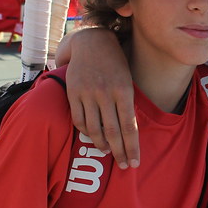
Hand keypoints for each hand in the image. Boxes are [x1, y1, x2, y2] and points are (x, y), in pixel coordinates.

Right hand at [64, 29, 139, 167]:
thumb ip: (127, 104)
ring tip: (108, 152)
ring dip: (102, 145)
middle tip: (123, 166)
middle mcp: (106, 93)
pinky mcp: (73, 93)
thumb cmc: (115, 64)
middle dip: (119, 152)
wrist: (92, 42)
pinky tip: (92, 137)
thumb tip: (129, 133)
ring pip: (94, 129)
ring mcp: (88, 94)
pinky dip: (86, 132)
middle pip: (113, 132)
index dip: (132, 148)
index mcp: (124, 91)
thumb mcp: (127, 81)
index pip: (129, 127)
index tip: (134, 163)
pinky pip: (79, 120)